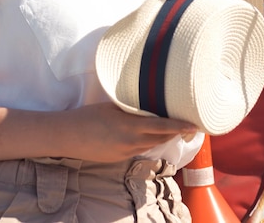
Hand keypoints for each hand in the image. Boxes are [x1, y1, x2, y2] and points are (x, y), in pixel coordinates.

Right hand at [61, 102, 196, 162]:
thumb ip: (131, 108)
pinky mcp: (121, 159)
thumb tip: (147, 104)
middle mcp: (131, 141)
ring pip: (152, 144)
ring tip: (174, 126)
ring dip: (163, 136)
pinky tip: (148, 134)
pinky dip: (148, 141)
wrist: (69, 136)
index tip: (194, 125)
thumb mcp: (112, 107)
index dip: (179, 126)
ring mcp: (126, 152)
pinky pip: (140, 149)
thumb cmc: (88, 116)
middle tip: (189, 122)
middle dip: (176, 131)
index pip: (161, 127)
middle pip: (161, 138)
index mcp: (129, 126)